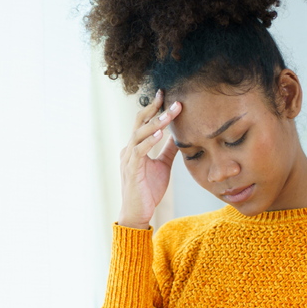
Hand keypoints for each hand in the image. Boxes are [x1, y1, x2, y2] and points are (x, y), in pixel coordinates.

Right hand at [118, 90, 181, 228]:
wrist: (138, 213)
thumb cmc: (148, 190)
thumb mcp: (163, 166)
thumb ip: (168, 150)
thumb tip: (178, 135)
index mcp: (135, 147)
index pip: (144, 122)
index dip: (153, 108)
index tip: (164, 94)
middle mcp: (129, 149)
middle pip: (140, 123)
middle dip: (153, 109)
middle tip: (167, 97)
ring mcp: (128, 159)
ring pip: (140, 134)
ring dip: (155, 123)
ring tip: (169, 114)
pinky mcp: (131, 170)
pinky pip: (139, 152)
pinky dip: (150, 141)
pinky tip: (161, 134)